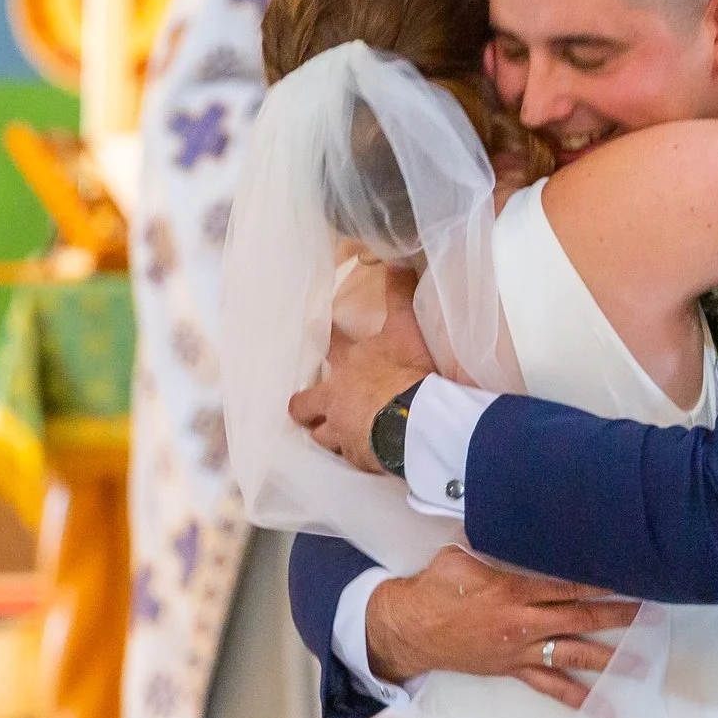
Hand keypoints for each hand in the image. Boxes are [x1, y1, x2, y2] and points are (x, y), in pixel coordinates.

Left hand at [289, 283, 433, 473]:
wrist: (414, 420)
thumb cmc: (406, 372)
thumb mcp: (406, 329)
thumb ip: (400, 296)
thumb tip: (397, 259)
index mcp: (347, 365)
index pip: (328, 347)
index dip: (321, 338)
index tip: (312, 332)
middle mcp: (335, 399)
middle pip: (304, 404)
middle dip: (303, 405)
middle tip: (305, 407)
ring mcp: (342, 432)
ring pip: (321, 437)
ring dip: (325, 434)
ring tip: (332, 436)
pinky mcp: (356, 458)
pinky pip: (350, 459)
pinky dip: (354, 456)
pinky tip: (361, 457)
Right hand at [366, 546, 639, 710]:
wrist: (408, 629)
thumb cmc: (433, 589)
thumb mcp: (459, 557)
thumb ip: (491, 546)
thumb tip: (512, 526)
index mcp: (511, 591)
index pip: (565, 586)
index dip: (598, 583)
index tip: (628, 579)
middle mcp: (521, 623)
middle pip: (579, 619)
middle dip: (617, 617)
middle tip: (651, 616)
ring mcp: (519, 650)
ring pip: (572, 655)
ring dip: (609, 659)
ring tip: (642, 664)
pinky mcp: (512, 669)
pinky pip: (549, 685)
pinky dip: (577, 696)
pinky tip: (604, 707)